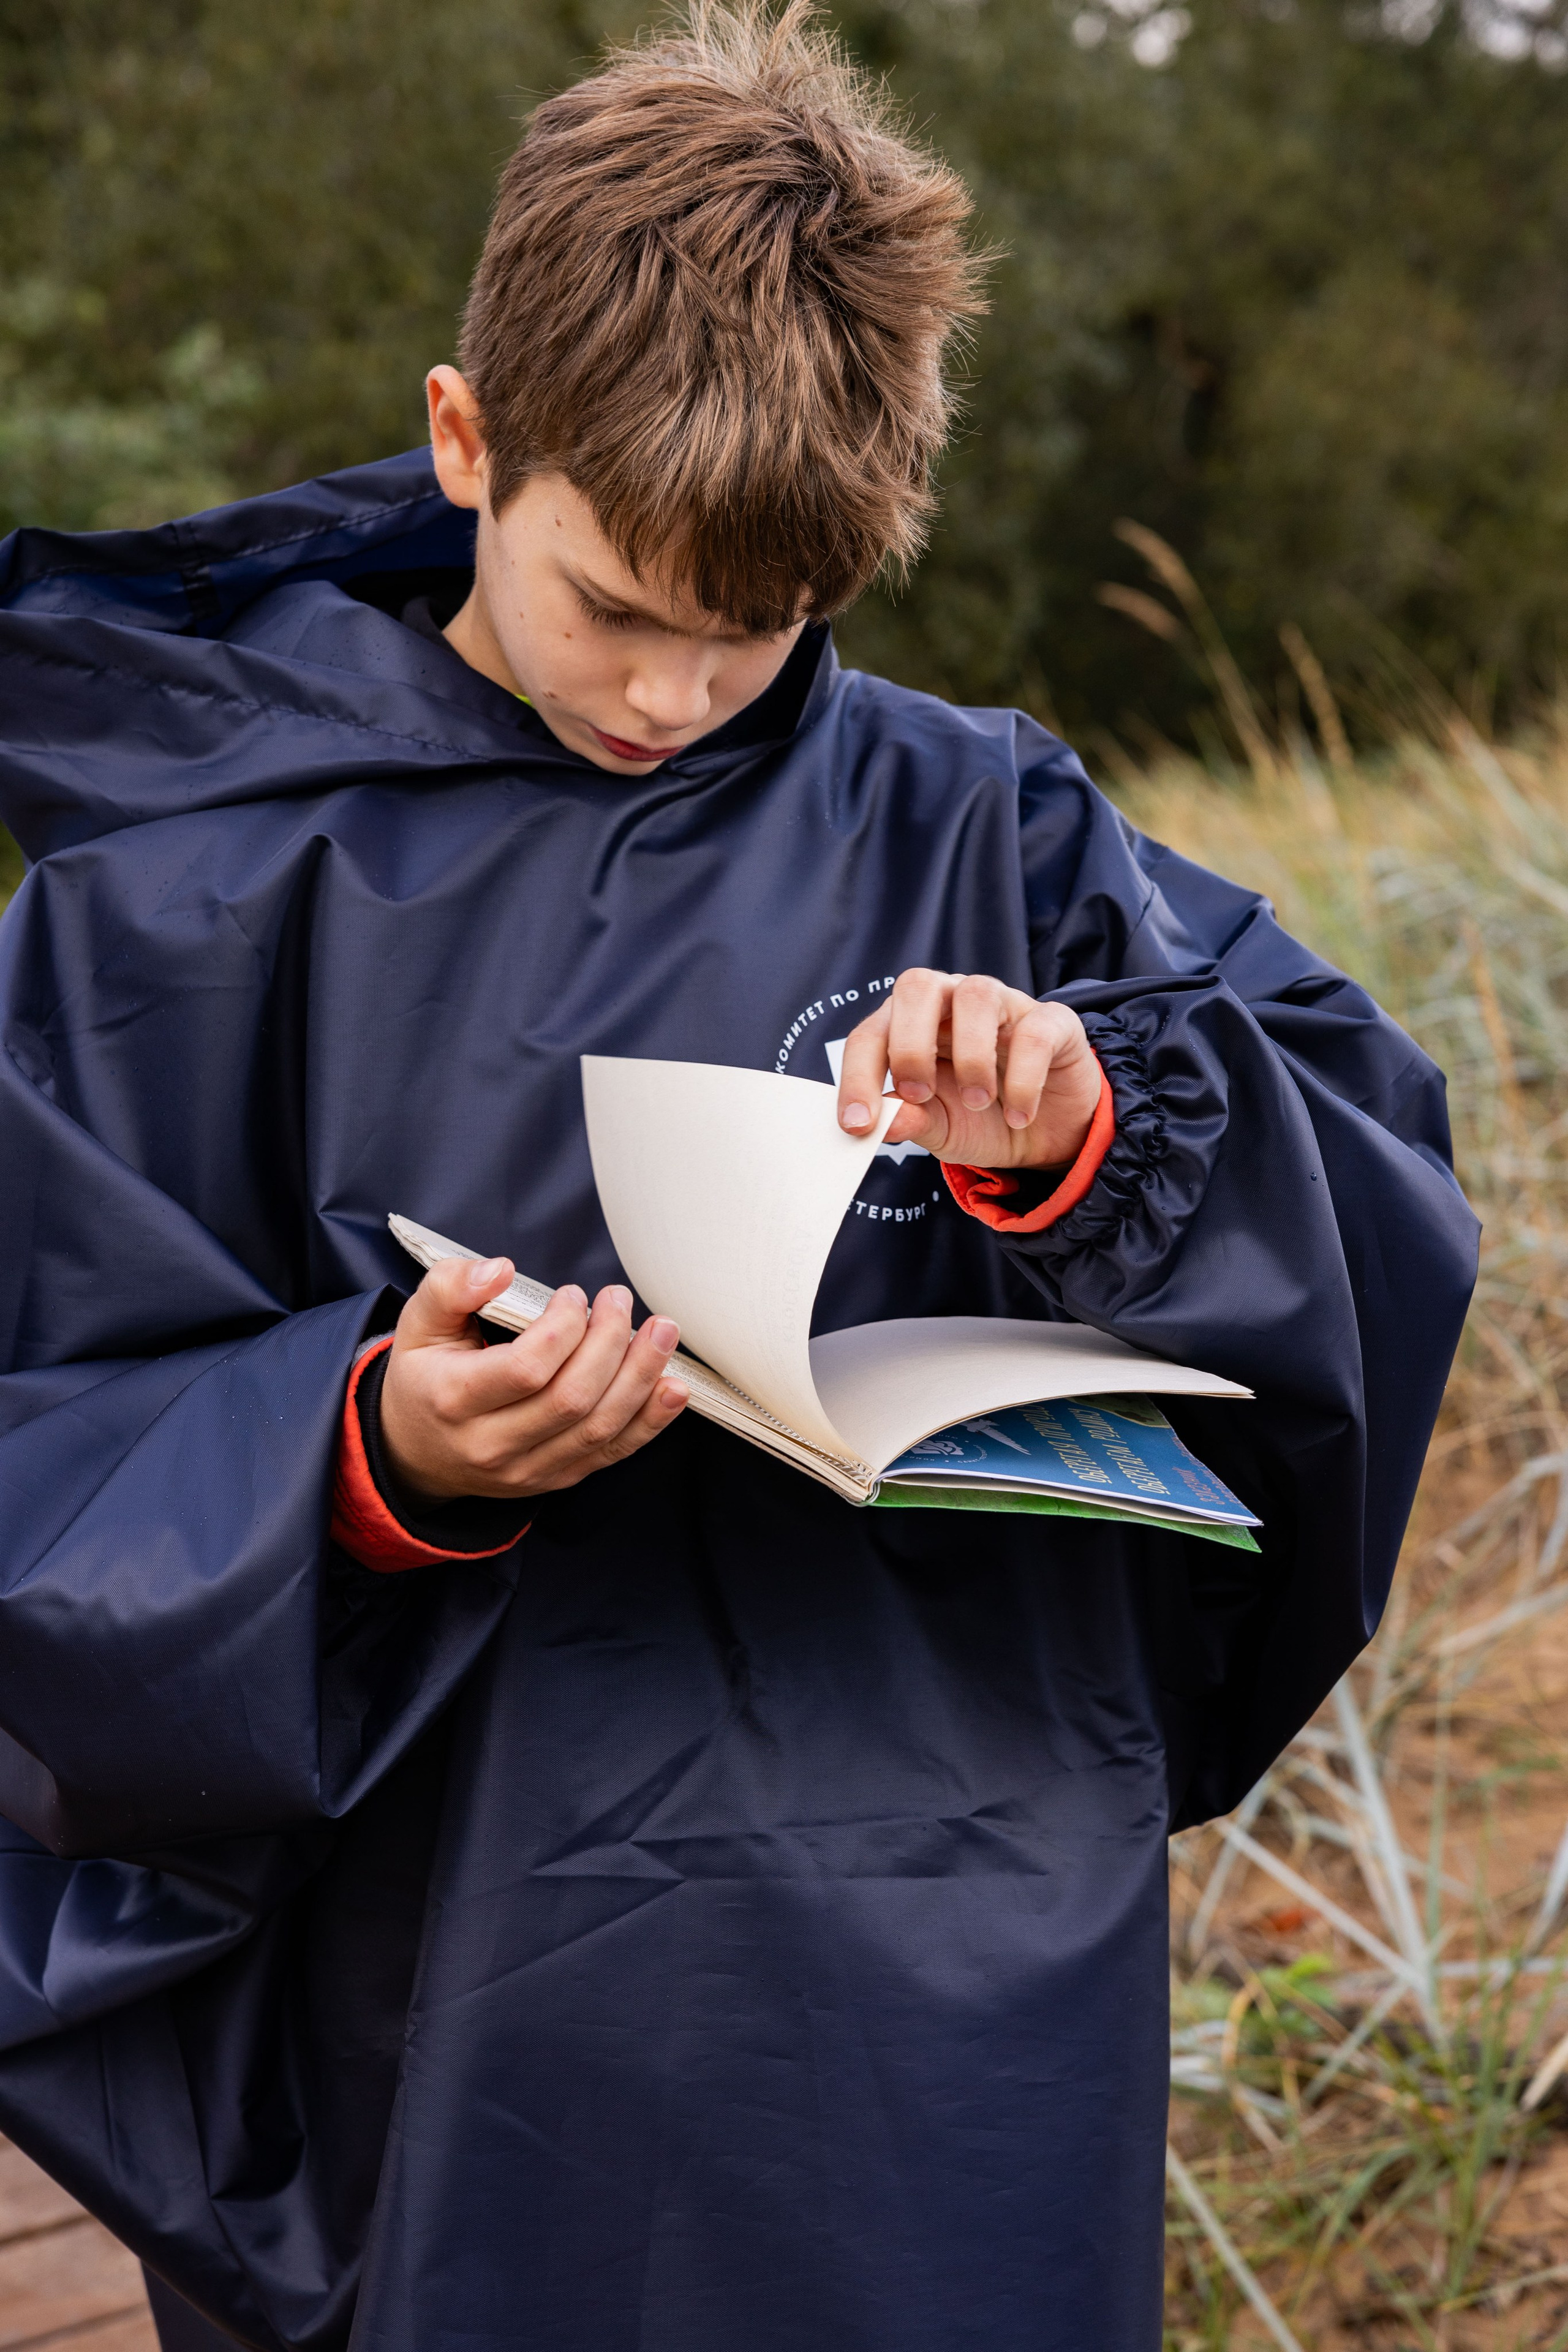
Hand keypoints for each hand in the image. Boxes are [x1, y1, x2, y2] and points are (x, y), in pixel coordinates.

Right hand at [379, 1257, 687, 1501]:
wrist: (416, 1451)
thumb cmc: (425, 1375)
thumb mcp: (418, 1323)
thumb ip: (451, 1286)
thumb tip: (502, 1270)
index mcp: (454, 1400)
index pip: (526, 1369)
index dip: (563, 1328)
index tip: (572, 1296)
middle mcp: (492, 1445)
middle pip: (571, 1399)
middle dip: (610, 1343)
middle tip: (619, 1300)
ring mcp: (528, 1470)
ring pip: (598, 1429)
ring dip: (641, 1378)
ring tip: (662, 1333)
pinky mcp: (556, 1479)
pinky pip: (612, 1453)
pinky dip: (650, 1421)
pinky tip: (672, 1387)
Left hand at [836, 969, 1100, 1169]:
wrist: (1047, 1133)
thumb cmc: (981, 1119)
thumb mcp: (939, 1128)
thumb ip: (910, 1121)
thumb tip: (881, 1123)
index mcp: (911, 1025)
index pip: (871, 1034)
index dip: (858, 1076)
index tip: (858, 1124)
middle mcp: (952, 1002)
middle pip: (917, 986)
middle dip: (909, 1045)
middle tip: (919, 1095)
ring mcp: (1004, 1004)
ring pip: (976, 995)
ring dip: (970, 1057)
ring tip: (977, 1102)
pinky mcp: (1052, 1021)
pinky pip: (1034, 1032)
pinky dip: (1023, 1080)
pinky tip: (1019, 1114)